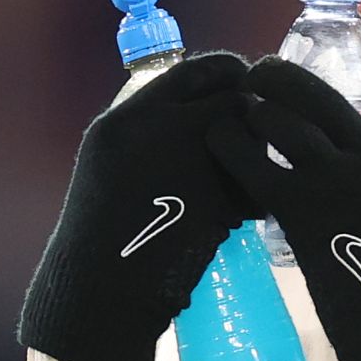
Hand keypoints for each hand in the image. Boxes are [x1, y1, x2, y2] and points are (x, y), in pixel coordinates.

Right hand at [18, 52, 255, 360]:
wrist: (98, 289)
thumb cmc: (103, 231)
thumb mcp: (112, 161)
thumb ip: (152, 130)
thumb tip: (202, 110)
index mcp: (129, 118)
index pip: (193, 71)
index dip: (227, 71)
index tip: (244, 79)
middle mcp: (160, 132)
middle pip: (233, 98)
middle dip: (254, 113)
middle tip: (262, 130)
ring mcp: (191, 166)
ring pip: (252, 141)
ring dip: (260, 152)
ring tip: (251, 174)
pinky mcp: (217, 204)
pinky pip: (255, 188)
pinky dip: (259, 200)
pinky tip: (249, 215)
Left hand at [207, 57, 360, 360]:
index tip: (357, 109)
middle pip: (322, 96)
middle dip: (286, 78)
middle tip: (265, 74)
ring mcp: (337, 179)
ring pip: (282, 119)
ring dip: (255, 106)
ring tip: (237, 102)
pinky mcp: (301, 210)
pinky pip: (255, 166)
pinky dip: (232, 148)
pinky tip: (218, 141)